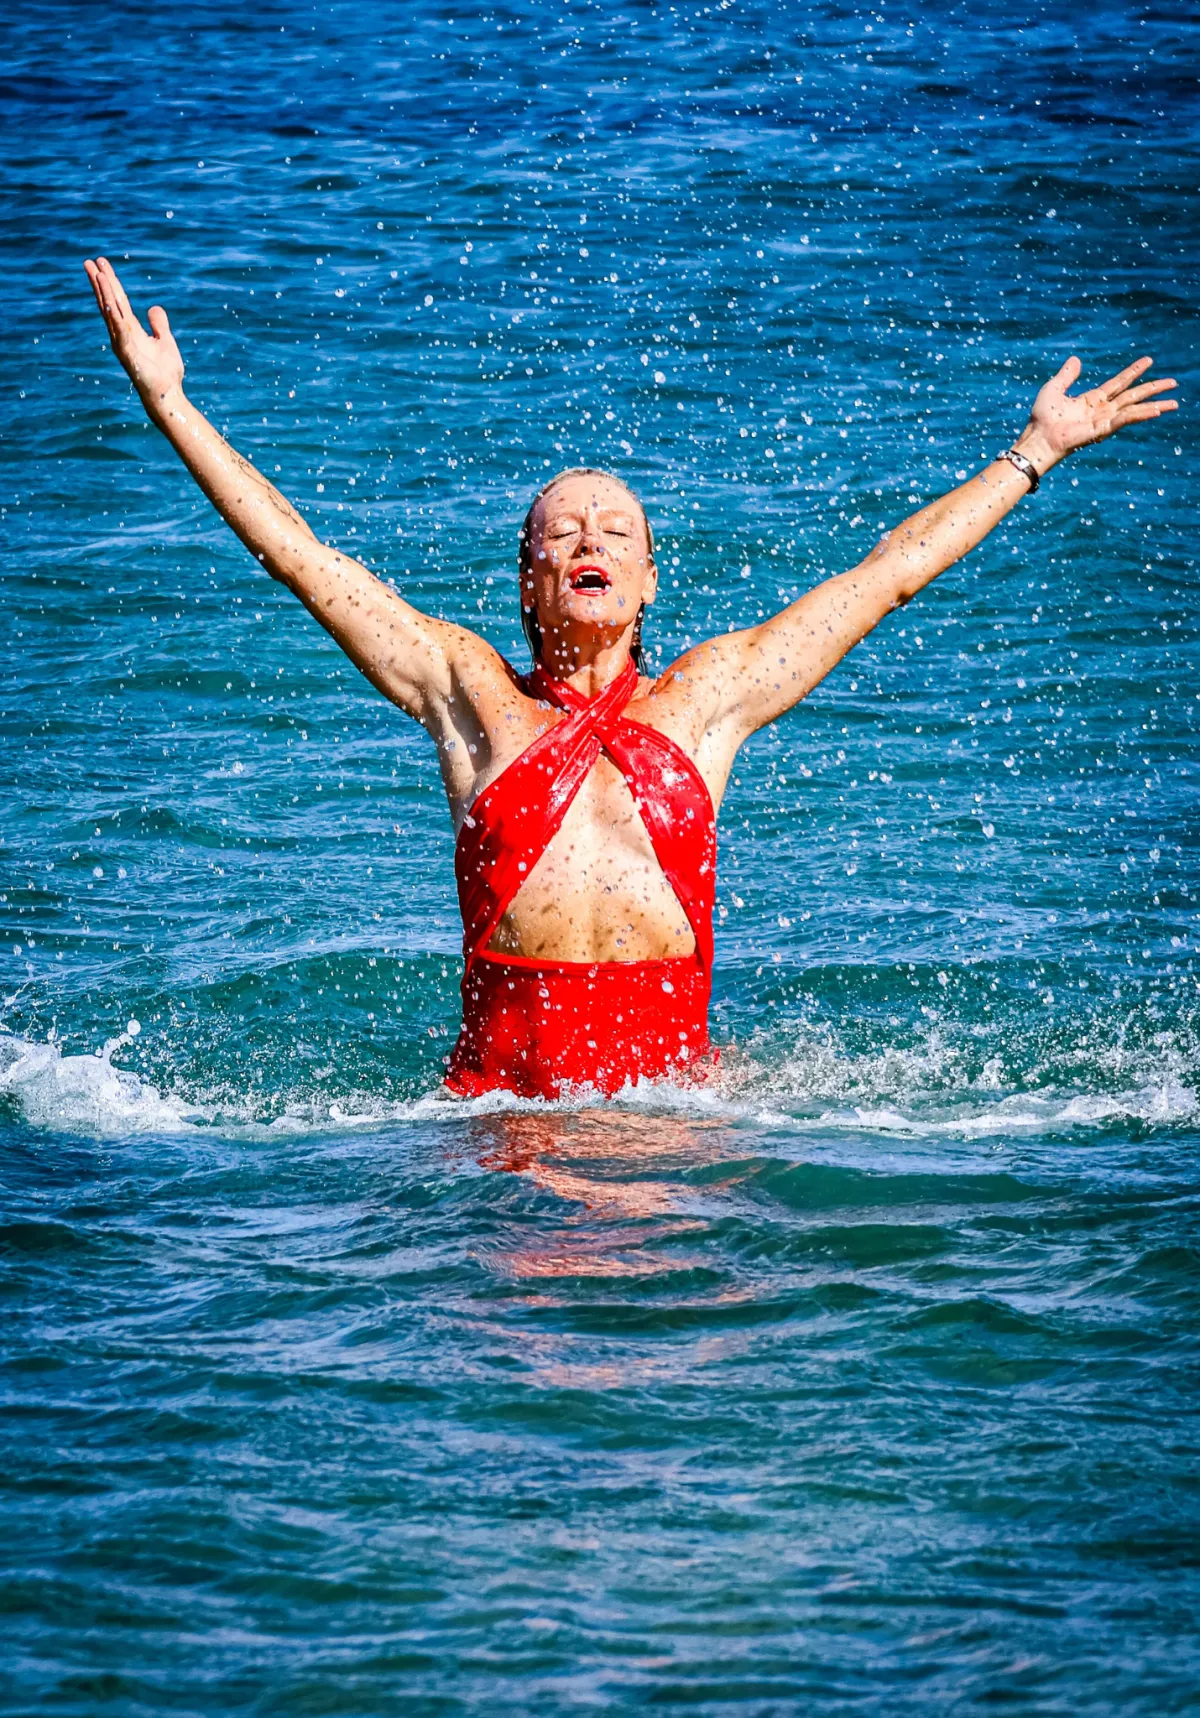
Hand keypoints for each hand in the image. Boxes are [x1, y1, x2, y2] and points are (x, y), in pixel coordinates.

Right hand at [84, 256, 183, 414]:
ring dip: (104, 293)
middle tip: (88, 261)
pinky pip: (120, 332)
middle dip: (100, 282)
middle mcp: (122, 334)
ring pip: (111, 312)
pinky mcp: (128, 354)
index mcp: (131, 329)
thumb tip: (153, 307)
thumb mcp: (165, 341)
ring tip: (96, 273)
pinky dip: (114, 317)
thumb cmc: (166, 373)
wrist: (167, 395)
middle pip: (109, 302)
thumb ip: (158, 324)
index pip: (118, 301)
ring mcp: (123, 344)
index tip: (101, 264)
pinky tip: (109, 302)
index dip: (110, 282)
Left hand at [1017, 354, 1176, 471]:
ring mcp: (1103, 421)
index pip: (1119, 383)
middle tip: (1173, 382)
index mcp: (1092, 400)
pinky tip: (1154, 411)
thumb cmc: (1042, 418)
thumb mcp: (1054, 388)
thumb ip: (1067, 375)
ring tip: (1173, 403)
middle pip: (1133, 396)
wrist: (1036, 438)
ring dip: (1154, 405)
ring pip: (1134, 410)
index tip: (1148, 361)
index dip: (1133, 372)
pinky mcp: (1100, 431)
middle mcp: (1101, 411)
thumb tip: (1076, 359)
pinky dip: (1139, 415)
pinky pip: (1123, 420)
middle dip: (1153, 389)